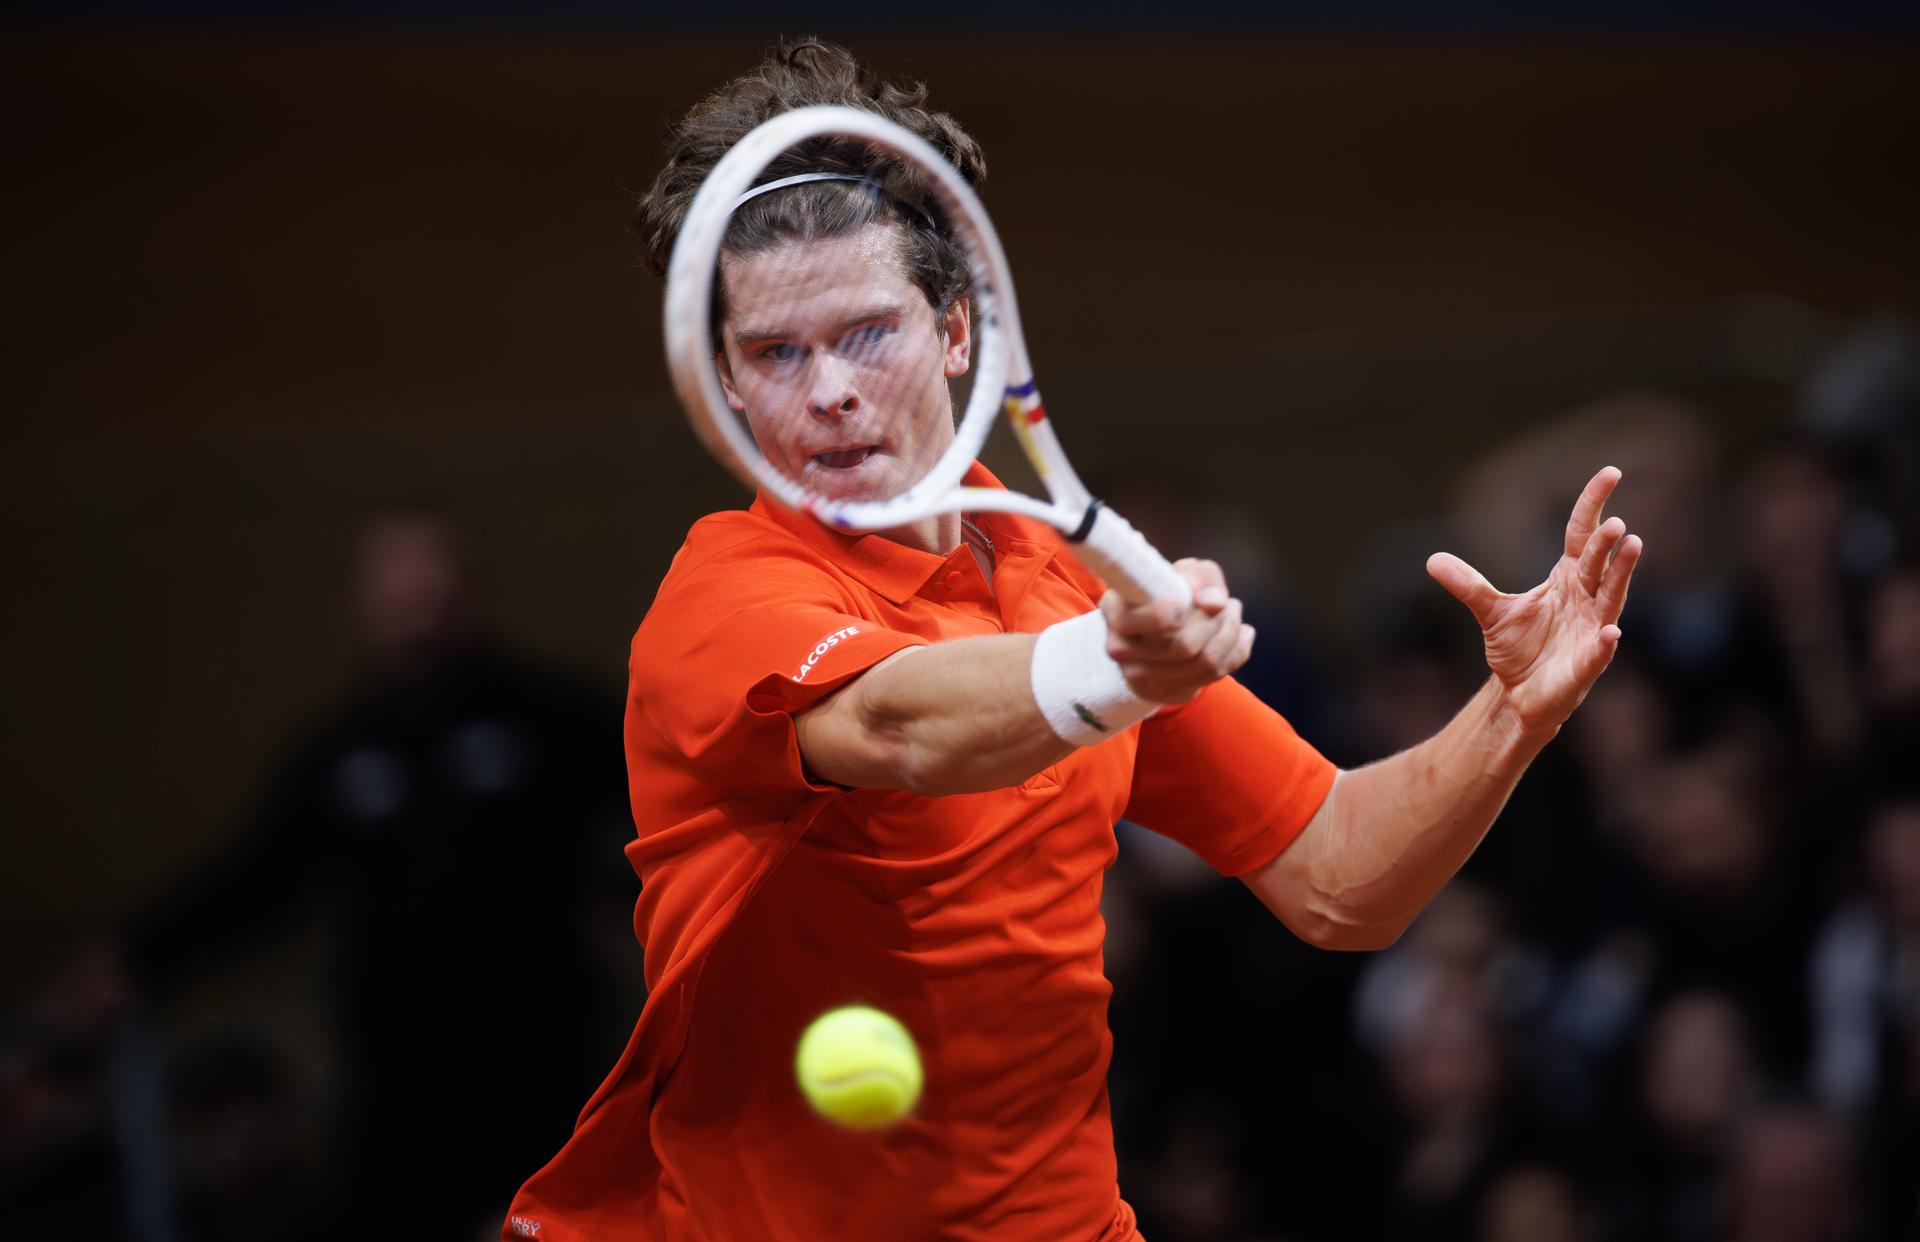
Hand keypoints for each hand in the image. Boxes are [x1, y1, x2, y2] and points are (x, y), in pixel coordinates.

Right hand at [1098, 559, 1254, 704]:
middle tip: (1229, 604)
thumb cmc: (1166, 592)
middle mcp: (1121, 650)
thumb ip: (1201, 577)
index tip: (1183, 602)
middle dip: (1218, 621)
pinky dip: (1237, 651)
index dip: (1163, 615)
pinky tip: (1241, 634)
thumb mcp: (1180, 573)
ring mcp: (1142, 678)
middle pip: (1183, 646)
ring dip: (1231, 634)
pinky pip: (1214, 676)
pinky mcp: (1167, 693)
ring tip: (1234, 614)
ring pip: (1205, 662)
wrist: (1153, 630)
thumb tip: (1215, 602)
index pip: (1135, 623)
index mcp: (1115, 613)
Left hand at [1427, 466, 1642, 736]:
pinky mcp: (1587, 664)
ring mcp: (1591, 630)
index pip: (1582, 534)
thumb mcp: (1490, 612)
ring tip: (1633, 545)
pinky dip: (1605, 643)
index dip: (1594, 504)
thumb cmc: (1519, 649)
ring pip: (1611, 598)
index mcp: (1567, 579)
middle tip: (1615, 522)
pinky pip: (1598, 652)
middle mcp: (1586, 599)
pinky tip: (1610, 632)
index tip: (1611, 473)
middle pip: (1598, 563)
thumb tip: (1432, 559)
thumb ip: (1468, 585)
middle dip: (1606, 544)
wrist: (1521, 694)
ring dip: (1621, 574)